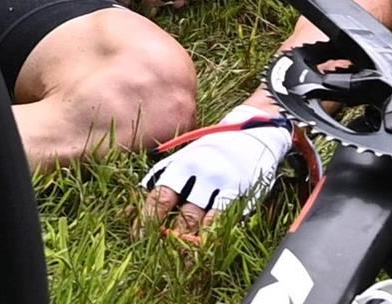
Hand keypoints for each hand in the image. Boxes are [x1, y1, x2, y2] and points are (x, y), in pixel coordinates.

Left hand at [140, 117, 292, 238]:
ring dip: (181, 239)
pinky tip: (203, 247)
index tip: (137, 236)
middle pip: (166, 202)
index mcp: (179, 163)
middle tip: (150, 249)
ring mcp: (213, 178)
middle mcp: (192, 169)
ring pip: (191, 215)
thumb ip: (169, 174)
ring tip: (176, 258)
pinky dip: (208, 234)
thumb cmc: (217, 150)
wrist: (254, 133)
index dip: (144, 217)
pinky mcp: (235, 187)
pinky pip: (218, 216)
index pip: (154, 192)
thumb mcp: (190, 156)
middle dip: (155, 228)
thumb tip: (141, 198)